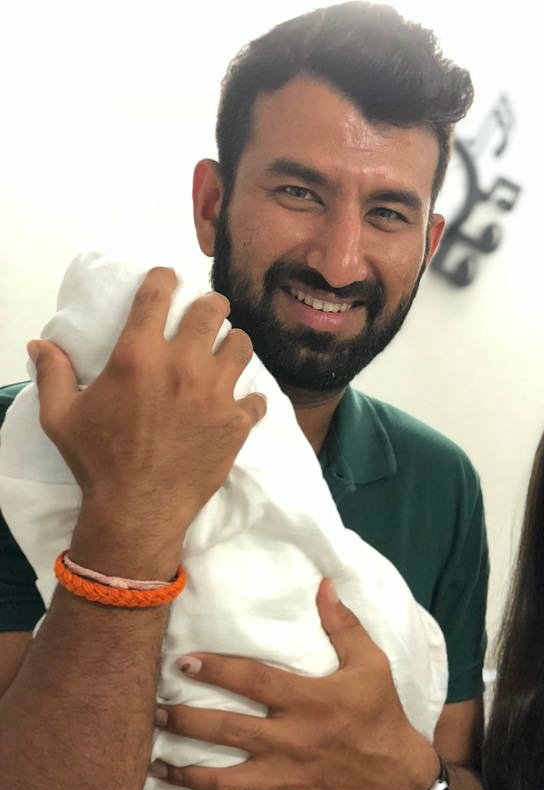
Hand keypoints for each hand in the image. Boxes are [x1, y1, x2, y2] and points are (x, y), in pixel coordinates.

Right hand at [29, 268, 264, 574]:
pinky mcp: (236, 423)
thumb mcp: (60, 418)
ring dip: (233, 345)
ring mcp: (215, 393)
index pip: (158, 294)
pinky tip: (239, 404)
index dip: (165, 278)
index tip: (169, 279)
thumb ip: (53, 374)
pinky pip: (257, 399)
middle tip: (207, 313)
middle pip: (212, 310)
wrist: (138, 511)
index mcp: (138, 355)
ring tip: (225, 353)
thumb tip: (39, 344)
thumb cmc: (97, 462)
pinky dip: (249, 400)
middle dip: (211, 305)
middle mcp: (182, 365)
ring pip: (242, 346)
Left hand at [153, 579, 439, 789]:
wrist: (399, 773)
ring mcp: (288, 779)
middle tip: (155, 713)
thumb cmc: (381, 712)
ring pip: (225, 779)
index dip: (216, 669)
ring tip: (156, 760)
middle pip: (226, 731)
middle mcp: (292, 741)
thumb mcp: (371, 663)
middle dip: (185, 720)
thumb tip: (323, 584)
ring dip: (185, 770)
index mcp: (309, 701)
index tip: (183, 660)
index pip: (252, 681)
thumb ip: (343, 625)